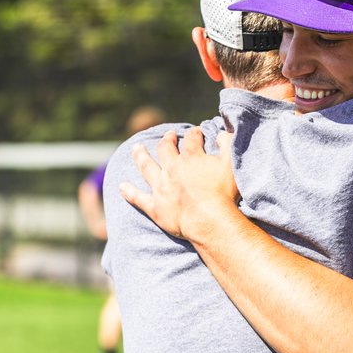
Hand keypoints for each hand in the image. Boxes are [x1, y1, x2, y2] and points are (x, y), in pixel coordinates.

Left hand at [119, 128, 239, 240]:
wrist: (209, 220)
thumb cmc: (224, 193)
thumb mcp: (232, 164)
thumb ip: (228, 145)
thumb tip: (223, 132)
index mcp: (191, 157)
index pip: (191, 139)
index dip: (194, 134)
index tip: (196, 132)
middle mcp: (172, 168)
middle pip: (165, 148)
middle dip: (167, 140)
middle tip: (168, 135)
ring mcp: (161, 187)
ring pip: (146, 167)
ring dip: (140, 156)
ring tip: (136, 148)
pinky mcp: (155, 207)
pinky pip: (138, 198)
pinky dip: (129, 192)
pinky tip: (121, 186)